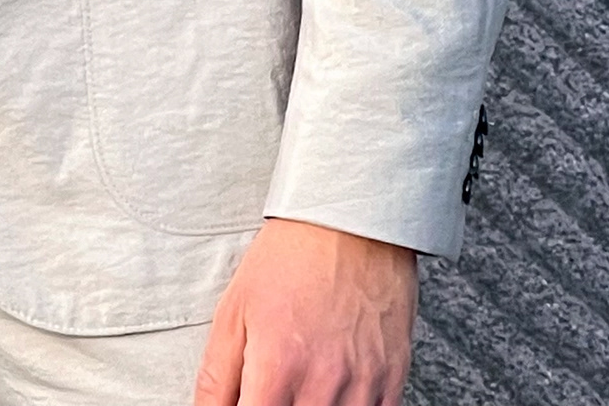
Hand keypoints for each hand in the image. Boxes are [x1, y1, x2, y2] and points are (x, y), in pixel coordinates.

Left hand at [194, 218, 416, 405]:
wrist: (349, 221)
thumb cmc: (290, 259)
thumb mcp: (234, 310)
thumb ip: (216, 377)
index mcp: (277, 368)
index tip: (251, 399)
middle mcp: (322, 384)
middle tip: (276, 385)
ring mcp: (362, 385)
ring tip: (303, 382)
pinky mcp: (392, 380)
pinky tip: (334, 389)